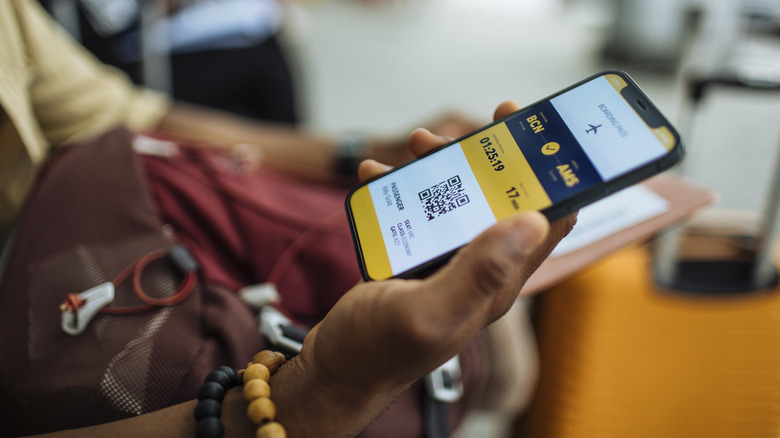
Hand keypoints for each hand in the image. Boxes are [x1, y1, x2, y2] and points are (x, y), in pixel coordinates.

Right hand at [271, 101, 575, 436]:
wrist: (332, 371)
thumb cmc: (375, 352)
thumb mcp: (427, 312)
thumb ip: (480, 270)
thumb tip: (535, 220)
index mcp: (496, 282)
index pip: (546, 220)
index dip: (550, 173)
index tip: (528, 128)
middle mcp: (480, 270)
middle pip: (501, 200)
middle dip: (485, 158)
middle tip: (456, 130)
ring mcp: (447, 263)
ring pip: (459, 201)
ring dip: (440, 168)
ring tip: (413, 146)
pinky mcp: (417, 260)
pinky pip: (420, 213)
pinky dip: (402, 189)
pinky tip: (375, 175)